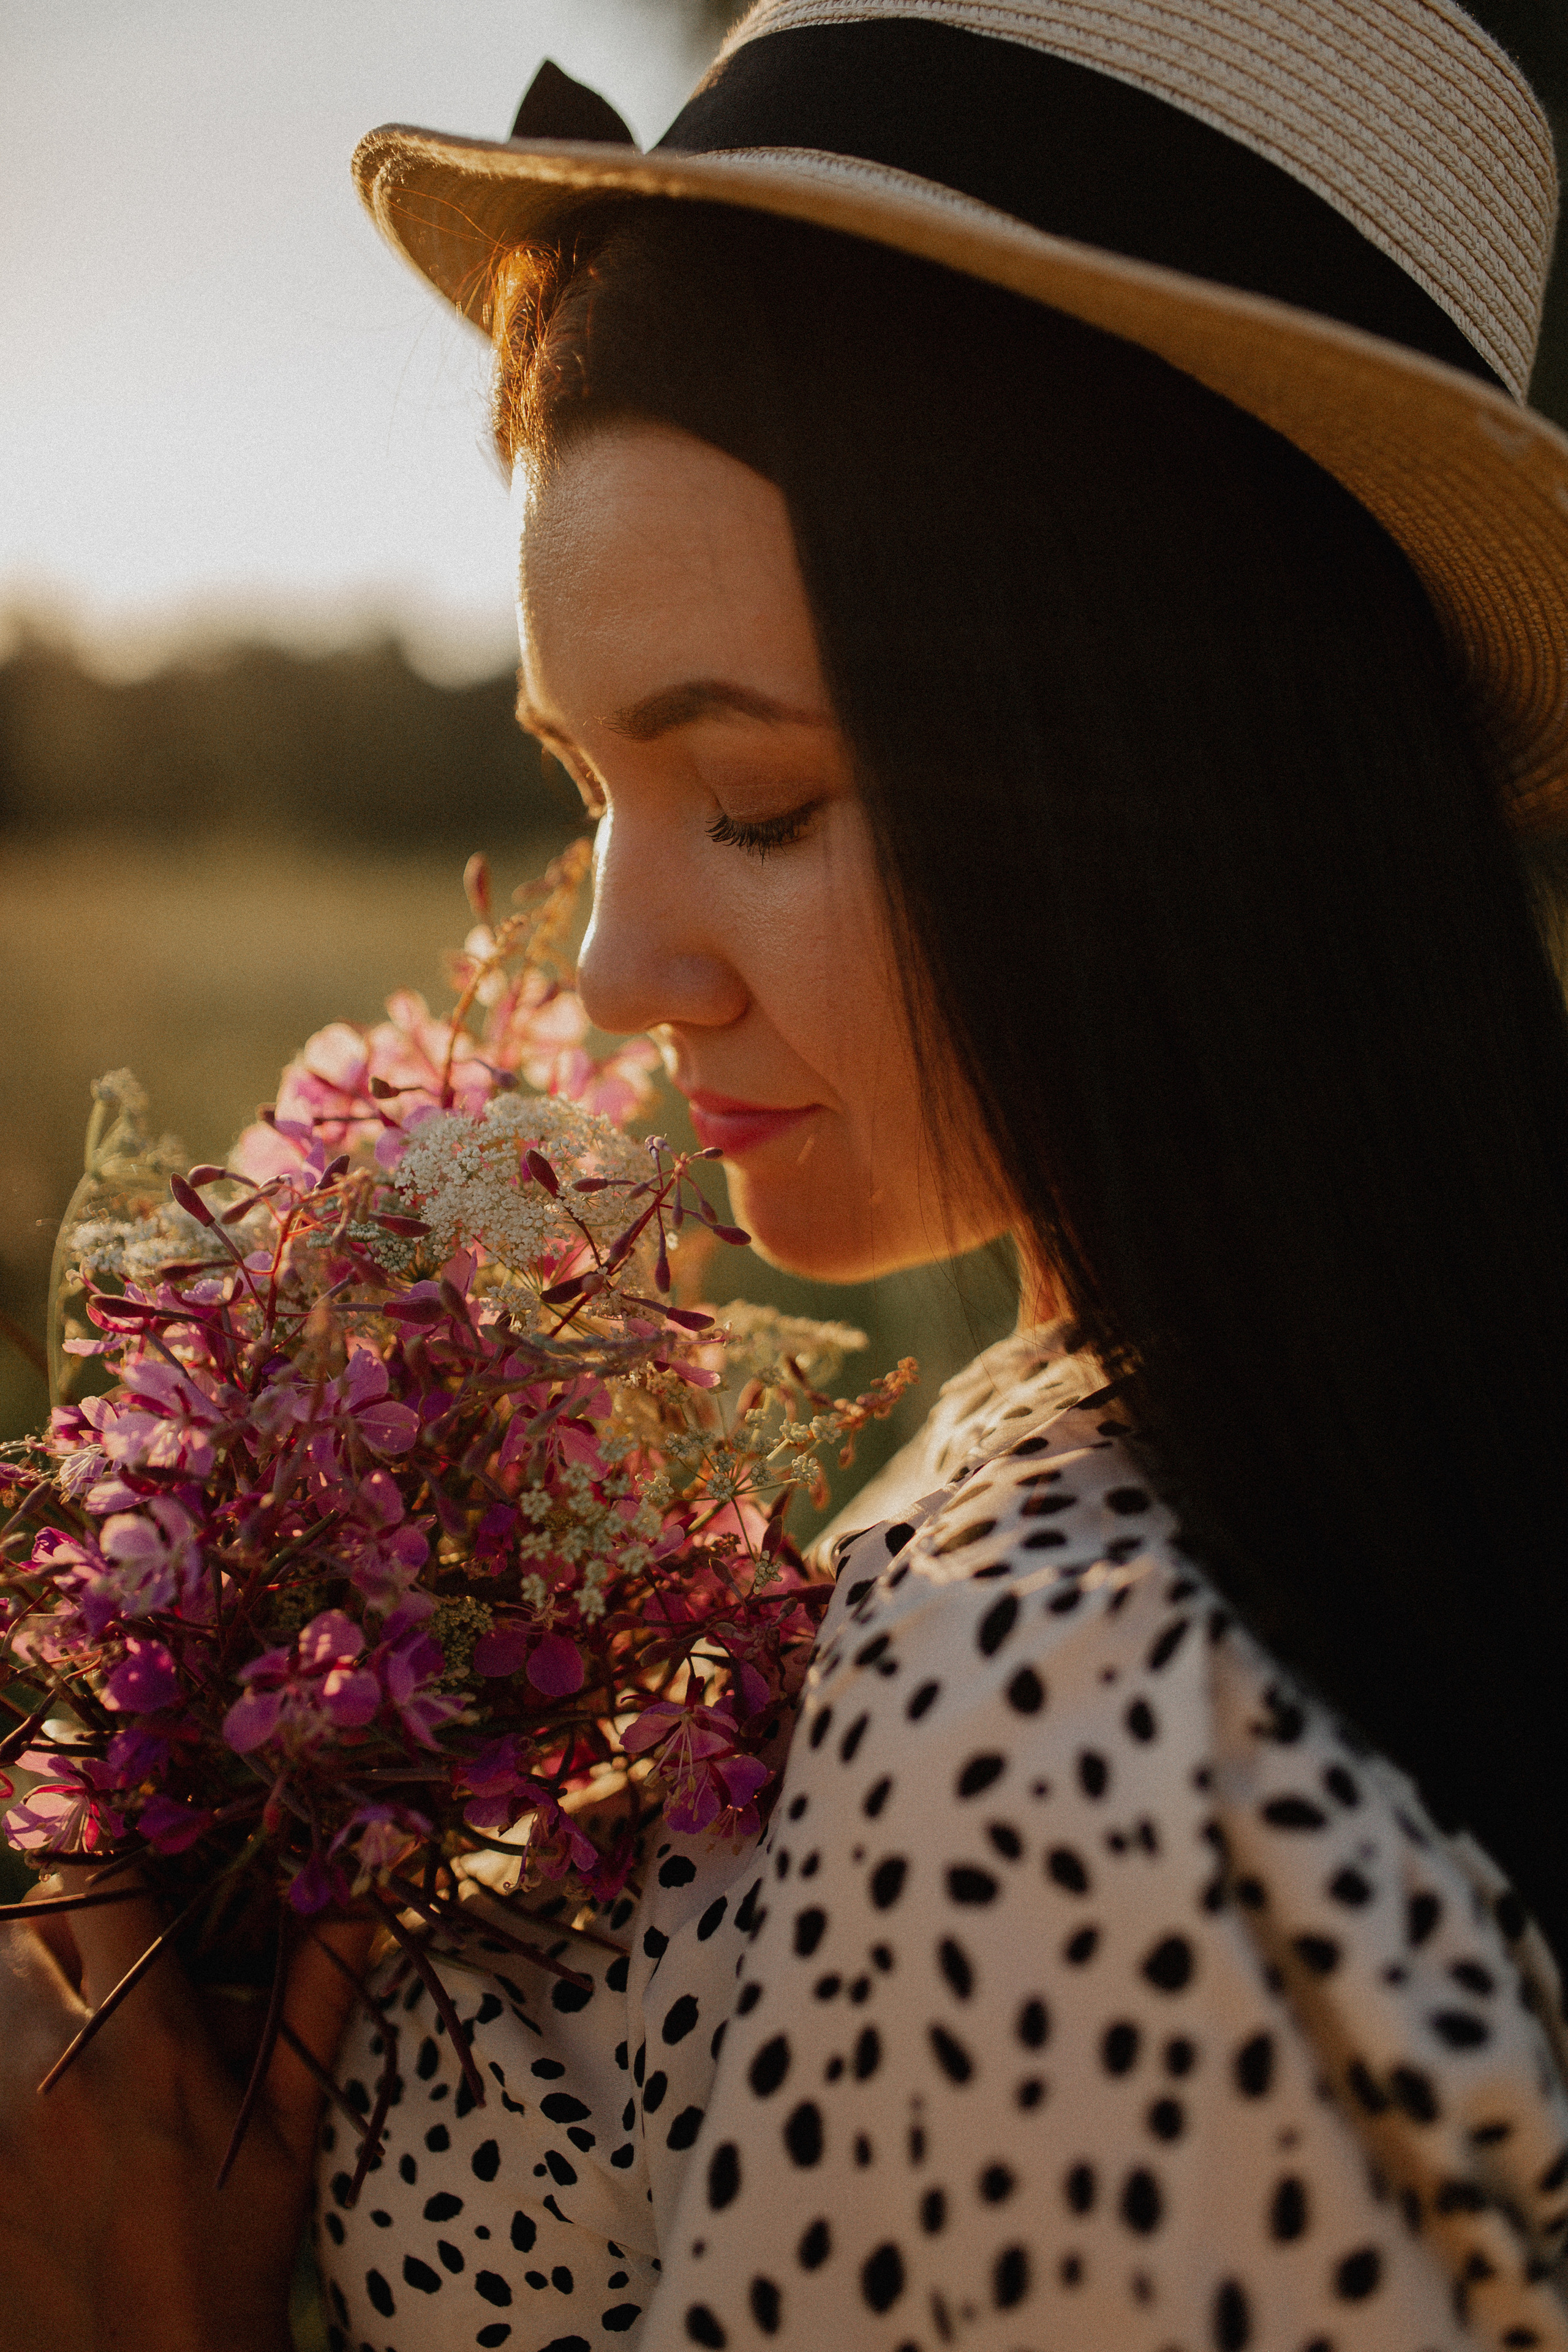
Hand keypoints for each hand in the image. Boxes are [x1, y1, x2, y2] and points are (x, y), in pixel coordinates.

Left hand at [0, 1881, 371, 2351]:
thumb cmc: (236, 2240)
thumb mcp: (290, 2121)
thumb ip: (317, 1995)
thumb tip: (361, 1892)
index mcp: (143, 2050)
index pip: (103, 1891)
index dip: (119, 1862)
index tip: (143, 1871)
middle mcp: (49, 2077)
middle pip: (20, 1935)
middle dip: (61, 1930)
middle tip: (104, 1959)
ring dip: (25, 1990)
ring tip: (73, 2030)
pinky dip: (8, 2055)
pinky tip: (50, 2094)